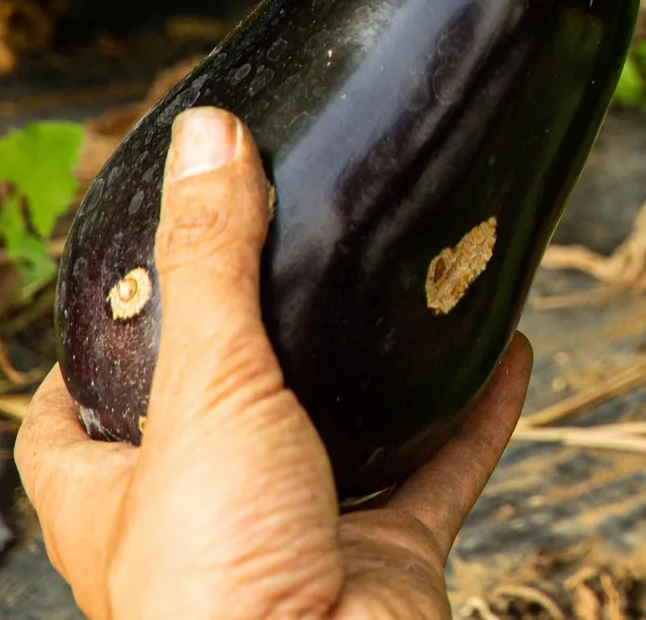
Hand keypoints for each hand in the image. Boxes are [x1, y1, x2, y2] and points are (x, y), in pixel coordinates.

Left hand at [17, 107, 531, 619]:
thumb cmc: (219, 579)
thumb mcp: (203, 390)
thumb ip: (212, 264)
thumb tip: (206, 140)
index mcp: (117, 497)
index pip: (70, 417)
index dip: (93, 350)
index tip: (132, 280)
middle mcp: (205, 516)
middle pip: (219, 415)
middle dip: (259, 346)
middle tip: (294, 258)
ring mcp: (303, 534)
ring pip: (342, 439)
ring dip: (378, 376)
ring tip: (401, 292)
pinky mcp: (390, 555)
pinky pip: (443, 469)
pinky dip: (477, 412)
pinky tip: (505, 351)